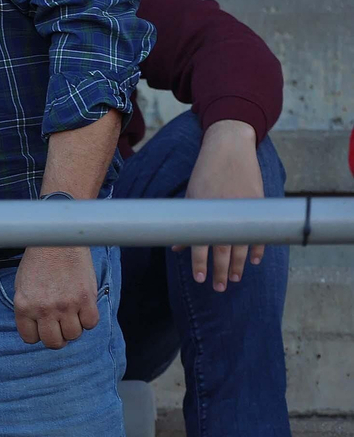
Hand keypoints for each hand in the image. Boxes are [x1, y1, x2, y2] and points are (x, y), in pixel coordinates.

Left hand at [12, 245, 98, 348]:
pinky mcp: (85, 299)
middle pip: (53, 342)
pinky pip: (91, 324)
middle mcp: (44, 309)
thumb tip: (36, 327)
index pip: (30, 338)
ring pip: (73, 335)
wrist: (57, 241)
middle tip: (60, 326)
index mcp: (23, 306)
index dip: (38, 334)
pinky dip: (88, 319)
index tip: (43, 327)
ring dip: (74, 327)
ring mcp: (66, 305)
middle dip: (57, 337)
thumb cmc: (38, 261)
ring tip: (71, 312)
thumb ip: (28, 308)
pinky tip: (83, 307)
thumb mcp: (22, 286)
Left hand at [175, 119, 264, 290]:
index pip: (201, 245)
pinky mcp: (257, 205)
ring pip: (242, 246)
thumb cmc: (206, 172)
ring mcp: (243, 210)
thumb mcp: (192, 196)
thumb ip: (188, 222)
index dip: (200, 264)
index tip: (201, 279)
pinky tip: (254, 261)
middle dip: (222, 271)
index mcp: (204, 211)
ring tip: (235, 279)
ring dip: (239, 265)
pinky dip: (257, 248)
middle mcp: (224, 213)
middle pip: (224, 251)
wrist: (230, 149)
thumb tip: (178, 248)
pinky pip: (258, 233)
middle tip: (220, 288)